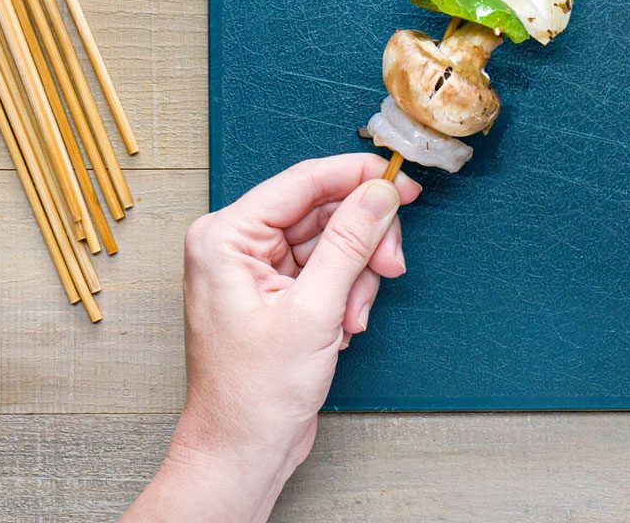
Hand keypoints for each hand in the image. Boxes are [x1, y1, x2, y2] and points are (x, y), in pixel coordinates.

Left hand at [125, 154, 418, 522]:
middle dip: (362, 243)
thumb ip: (350, 243)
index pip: (304, 182)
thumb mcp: (314, 310)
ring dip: (355, 278)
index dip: (358, 178)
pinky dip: (345, 295)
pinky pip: (326, 270)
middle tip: (390, 266)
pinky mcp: (276, 293)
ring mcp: (256, 269)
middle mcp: (237, 245)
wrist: (242, 451)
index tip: (403, 182)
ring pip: (332, 242)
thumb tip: (380, 192)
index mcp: (226, 237)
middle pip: (323, 212)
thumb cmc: (254, 394)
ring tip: (351, 319)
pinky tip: (342, 327)